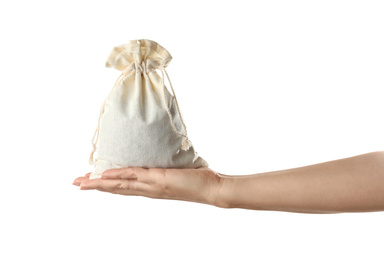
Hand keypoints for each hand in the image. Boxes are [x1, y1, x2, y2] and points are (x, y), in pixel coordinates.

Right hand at [73, 167, 225, 206]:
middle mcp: (147, 189)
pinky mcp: (159, 180)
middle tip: (76, 183)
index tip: (90, 182)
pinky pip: (134, 177)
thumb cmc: (197, 179)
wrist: (212, 189)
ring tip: (81, 182)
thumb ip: (165, 166)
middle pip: (116, 188)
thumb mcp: (176, 171)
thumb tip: (162, 152)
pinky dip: (119, 176)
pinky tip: (105, 174)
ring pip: (120, 184)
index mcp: (150, 188)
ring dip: (99, 183)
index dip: (106, 185)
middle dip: (95, 186)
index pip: (124, 187)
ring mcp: (151, 186)